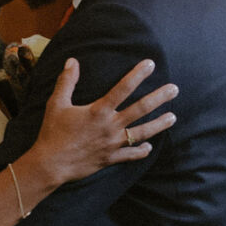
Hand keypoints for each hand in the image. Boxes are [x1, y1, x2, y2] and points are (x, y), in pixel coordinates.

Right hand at [26, 57, 176, 190]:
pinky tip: (149, 147)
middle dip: (159, 98)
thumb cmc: (52, 133)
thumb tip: (72, 60)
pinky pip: (131, 155)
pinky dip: (141, 151)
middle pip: (141, 109)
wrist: (51, 164)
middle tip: (174, 89)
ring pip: (142, 133)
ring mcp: (113, 144)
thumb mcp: (56, 104)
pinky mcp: (111, 159)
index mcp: (99, 111)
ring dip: (159, 124)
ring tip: (173, 117)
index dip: (138, 75)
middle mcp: (110, 126)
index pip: (123, 88)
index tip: (151, 64)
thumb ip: (66, 81)